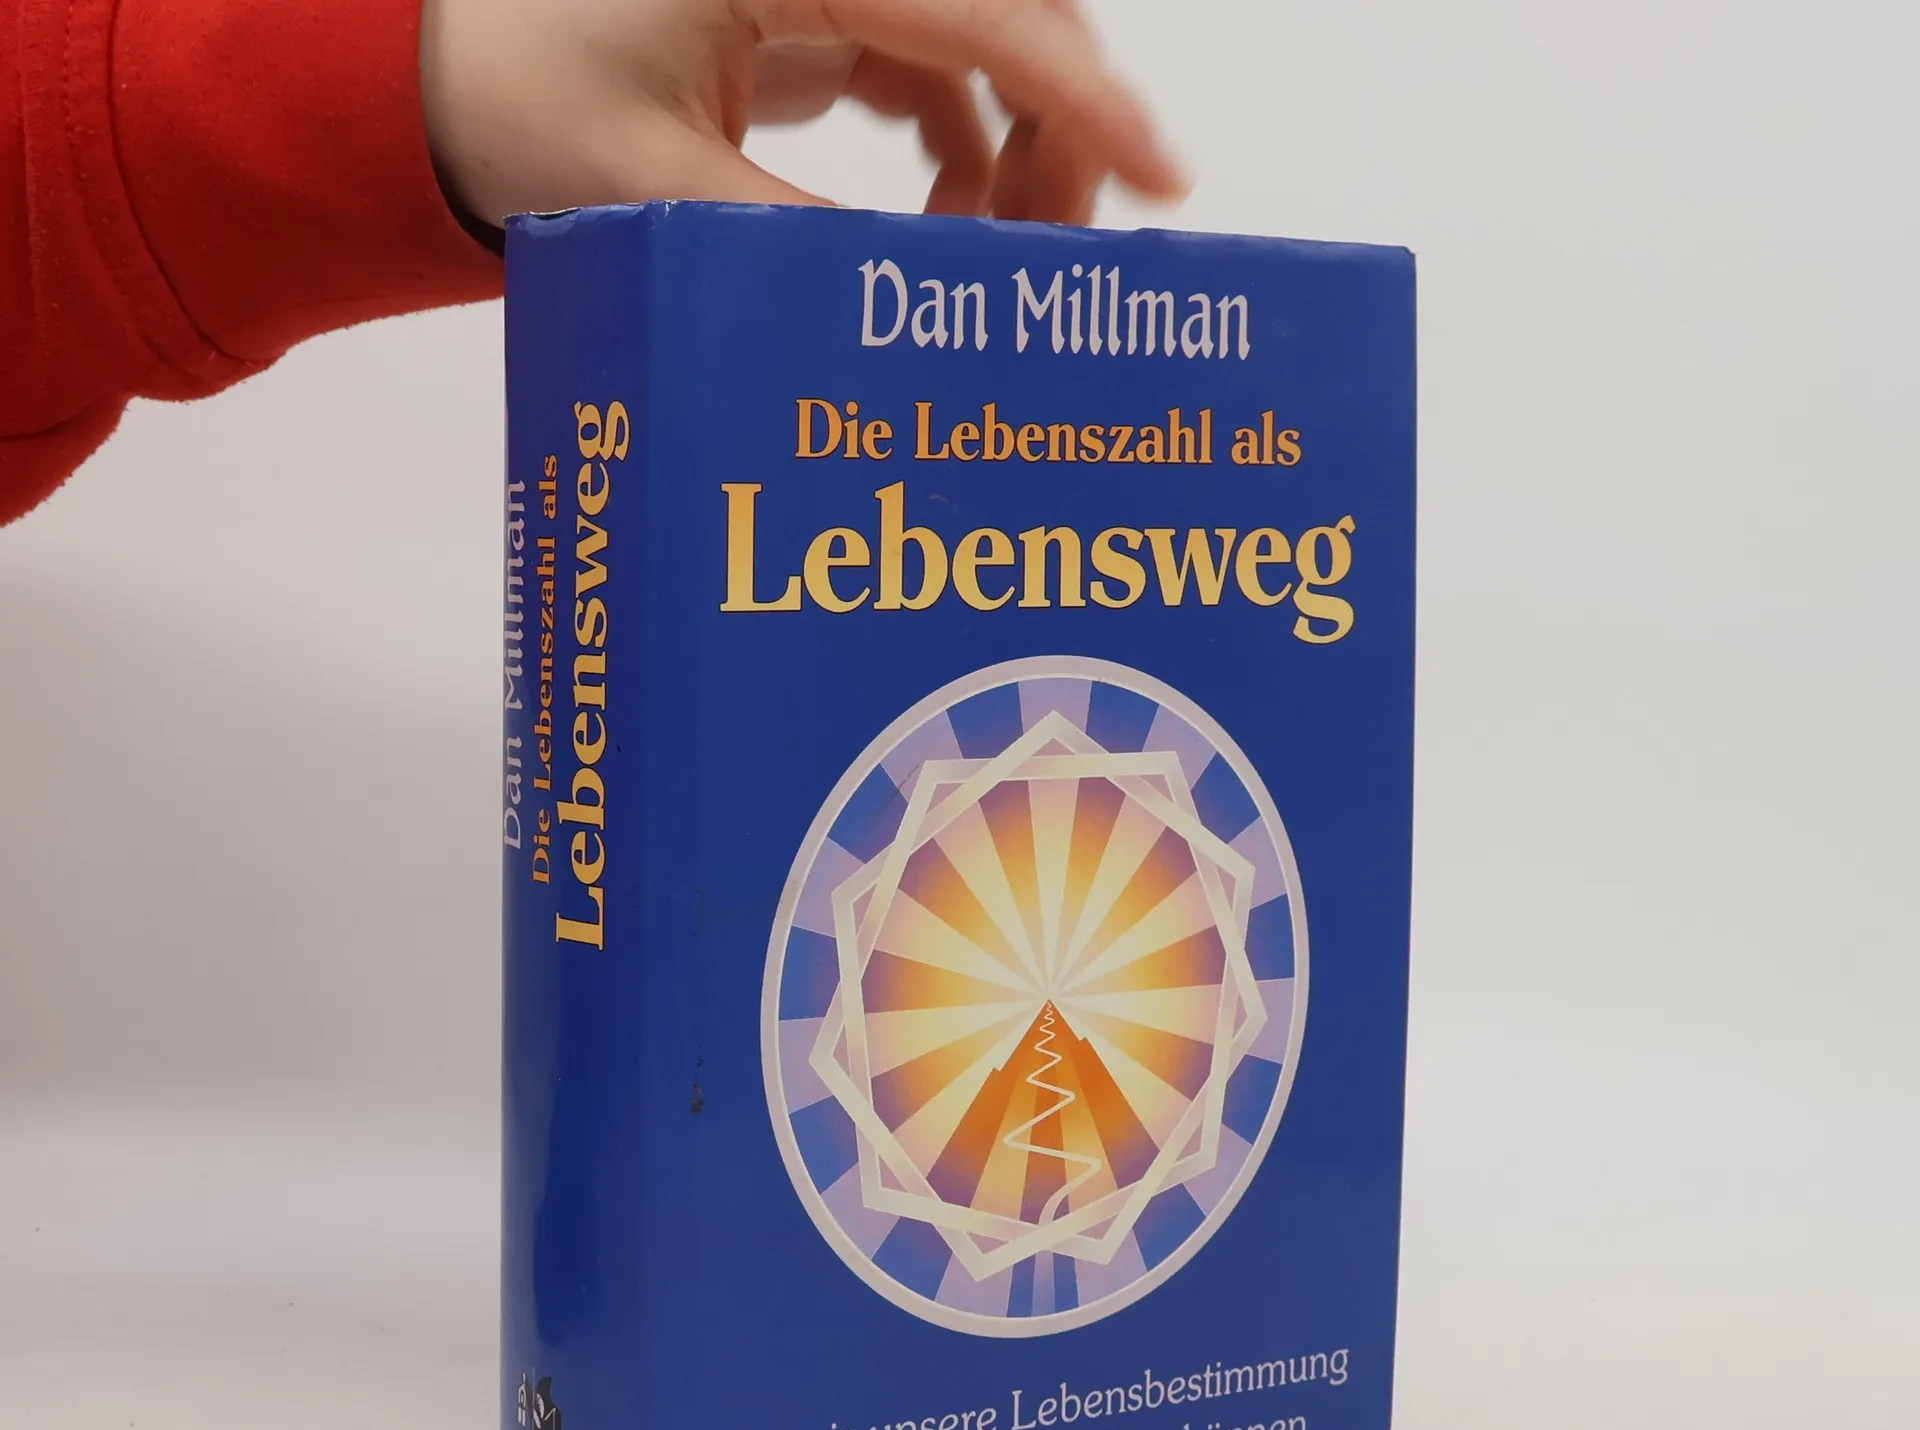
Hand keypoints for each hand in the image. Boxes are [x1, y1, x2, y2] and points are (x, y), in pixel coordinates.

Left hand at [419, 0, 1186, 228]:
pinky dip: (964, 129)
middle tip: (1068, 244)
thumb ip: (809, 254)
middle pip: (1004, 2)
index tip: (1163, 175)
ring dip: (1019, 130)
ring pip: (978, 25)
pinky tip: (951, 213)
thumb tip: (943, 314)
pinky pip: (931, 49)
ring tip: (1004, 246)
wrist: (421, 83)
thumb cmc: (507, 109)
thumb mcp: (662, 203)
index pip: (978, 9)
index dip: (1083, 96)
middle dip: (1063, 117)